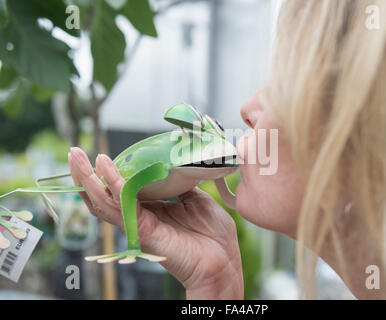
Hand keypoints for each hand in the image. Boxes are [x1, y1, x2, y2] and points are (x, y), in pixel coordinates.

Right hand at [68, 147, 242, 298]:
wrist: (223, 260)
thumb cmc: (212, 234)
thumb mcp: (196, 199)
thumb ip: (179, 184)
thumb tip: (171, 166)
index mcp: (151, 209)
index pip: (121, 191)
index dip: (108, 174)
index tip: (99, 155)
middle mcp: (140, 216)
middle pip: (104, 196)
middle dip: (86, 175)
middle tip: (74, 153)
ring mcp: (139, 224)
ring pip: (104, 201)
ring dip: (88, 178)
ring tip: (76, 157)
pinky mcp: (144, 231)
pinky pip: (122, 206)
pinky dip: (112, 185)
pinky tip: (104, 168)